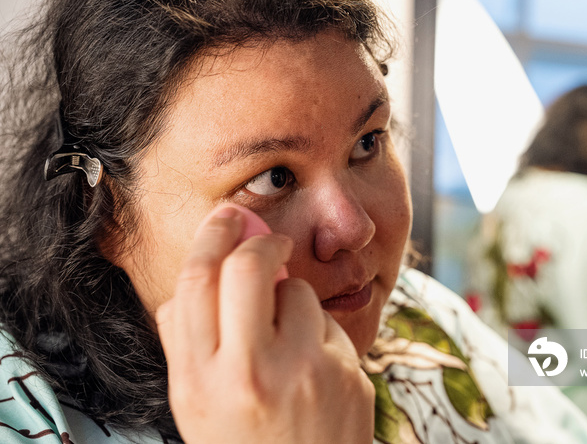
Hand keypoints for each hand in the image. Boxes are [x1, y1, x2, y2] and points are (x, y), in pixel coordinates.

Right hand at [156, 205, 374, 443]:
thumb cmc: (244, 442)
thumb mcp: (195, 402)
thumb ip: (186, 338)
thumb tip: (197, 273)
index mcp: (201, 379)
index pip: (197, 280)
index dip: (212, 235)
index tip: (226, 217)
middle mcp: (252, 372)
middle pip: (250, 267)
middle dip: (260, 241)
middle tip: (268, 240)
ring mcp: (306, 372)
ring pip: (297, 290)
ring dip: (290, 297)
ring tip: (287, 339)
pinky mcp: (348, 375)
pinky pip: (328, 324)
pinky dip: (317, 332)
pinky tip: (313, 368)